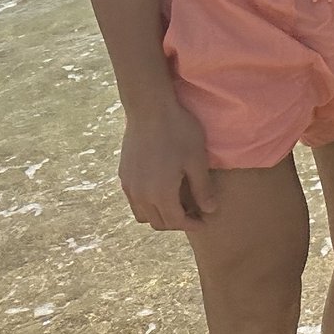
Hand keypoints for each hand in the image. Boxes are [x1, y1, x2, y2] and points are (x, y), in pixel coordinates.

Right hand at [118, 100, 218, 232]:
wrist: (150, 109)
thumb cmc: (178, 132)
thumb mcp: (196, 160)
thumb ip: (202, 188)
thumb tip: (210, 211)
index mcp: (160, 194)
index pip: (175, 222)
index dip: (191, 224)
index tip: (204, 221)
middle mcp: (140, 195)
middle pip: (157, 222)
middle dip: (177, 222)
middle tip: (194, 212)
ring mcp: (129, 186)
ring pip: (143, 214)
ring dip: (160, 215)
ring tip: (178, 203)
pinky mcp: (123, 175)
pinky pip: (134, 200)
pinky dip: (148, 204)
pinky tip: (162, 189)